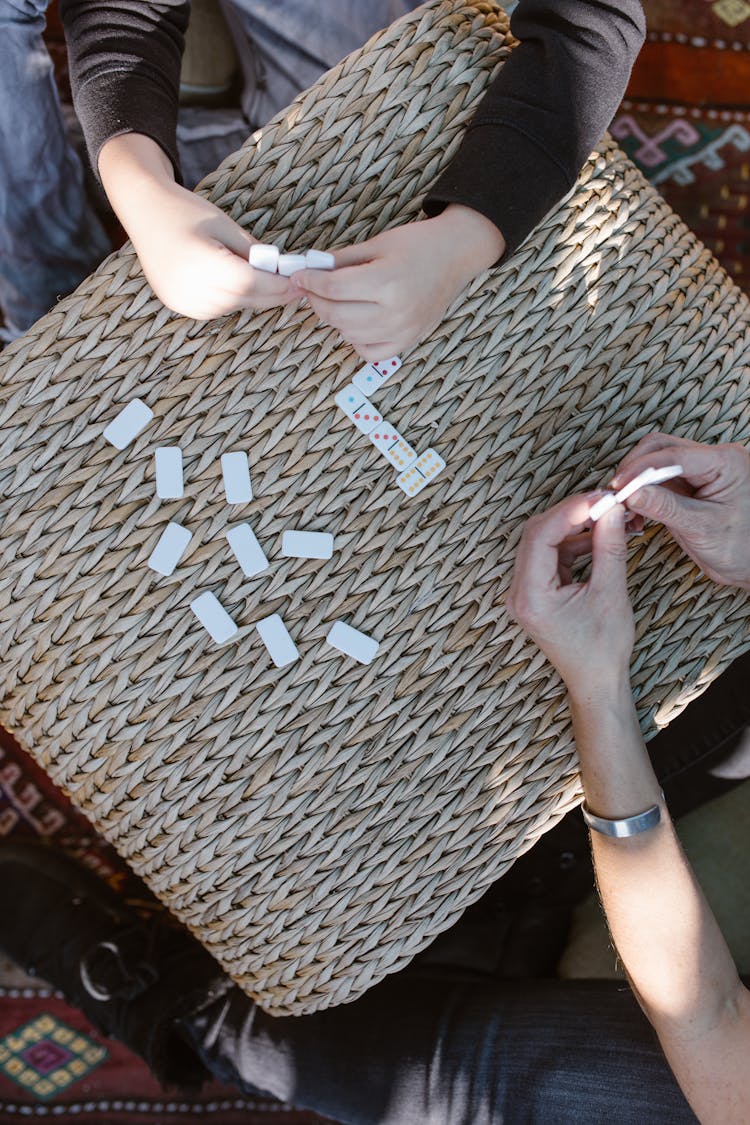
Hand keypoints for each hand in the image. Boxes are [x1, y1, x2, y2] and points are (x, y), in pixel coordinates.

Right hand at [99, 134, 295, 320]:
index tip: (299, 282)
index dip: (278, 286)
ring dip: (255, 298)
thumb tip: (281, 271)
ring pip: (232, 307)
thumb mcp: (226, 226)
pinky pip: (217, 309)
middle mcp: (189, 289)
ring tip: (272, 284)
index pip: (250, 283)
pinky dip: (234, 300)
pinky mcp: (179, 305)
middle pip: (244, 299)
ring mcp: (182, 301)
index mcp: (202, 264)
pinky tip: (243, 287)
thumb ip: (254, 251)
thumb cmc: (186, 211)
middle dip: (272, 294)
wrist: (143, 212)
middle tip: (294, 288)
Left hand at [289, 204, 504, 358]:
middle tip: (311, 289)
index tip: (299, 277)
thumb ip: (341, 261)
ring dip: (334, 319)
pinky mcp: (408, 341)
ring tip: (335, 301)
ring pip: (348, 335)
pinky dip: (356, 340)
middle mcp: (396, 311)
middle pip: (336, 314)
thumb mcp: (376, 245)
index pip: (333, 288)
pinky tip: (356, 322)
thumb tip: (310, 270)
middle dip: (316, 301)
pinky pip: (369, 352)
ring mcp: (403, 331)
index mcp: (387, 281)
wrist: (455, 255)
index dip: (309, 282)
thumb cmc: (417, 245)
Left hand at [506, 497, 633, 698]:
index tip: (599, 497)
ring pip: (543, 541)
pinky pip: (550, 555)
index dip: (570, 510)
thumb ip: (609, 547)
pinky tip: (598, 538)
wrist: (595, 682)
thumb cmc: (602, 648)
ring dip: (574, 527)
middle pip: (537, 534)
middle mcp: (518, 592)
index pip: (540, 536)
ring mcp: (524, 591)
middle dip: (571, 514)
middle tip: (605, 503)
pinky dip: (573, 543)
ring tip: (607, 519)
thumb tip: (611, 509)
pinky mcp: (535, 591)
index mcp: (531, 597)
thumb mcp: (611, 594)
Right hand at [612, 433, 749, 589]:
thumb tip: (631, 494)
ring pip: (654, 463)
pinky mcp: (687, 488)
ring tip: (623, 508)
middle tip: (617, 496)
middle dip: (634, 470)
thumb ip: (665, 507)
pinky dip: (640, 494)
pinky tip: (634, 514)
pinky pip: (656, 482)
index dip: (640, 469)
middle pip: (659, 449)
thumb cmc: (742, 548)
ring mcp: (698, 472)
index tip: (619, 487)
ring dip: (634, 483)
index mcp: (724, 462)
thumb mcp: (702, 527)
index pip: (673, 455)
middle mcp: (711, 460)